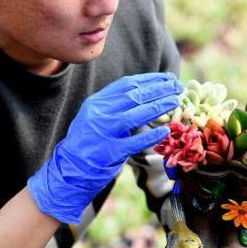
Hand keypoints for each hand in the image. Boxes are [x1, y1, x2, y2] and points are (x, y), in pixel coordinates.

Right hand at [28, 72, 182, 222]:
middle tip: (177, 87)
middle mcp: (99, 114)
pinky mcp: (110, 152)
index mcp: (96, 102)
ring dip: (158, 107)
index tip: (167, 78)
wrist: (69, 169)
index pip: (126, 85)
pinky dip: (151, 136)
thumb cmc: (88, 142)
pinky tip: (165, 131)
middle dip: (158, 89)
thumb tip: (145, 91)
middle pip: (134, 96)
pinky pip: (135, 142)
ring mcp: (104, 133)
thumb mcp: (95, 116)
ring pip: (136, 115)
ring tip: (175, 102)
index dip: (149, 80)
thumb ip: (114, 104)